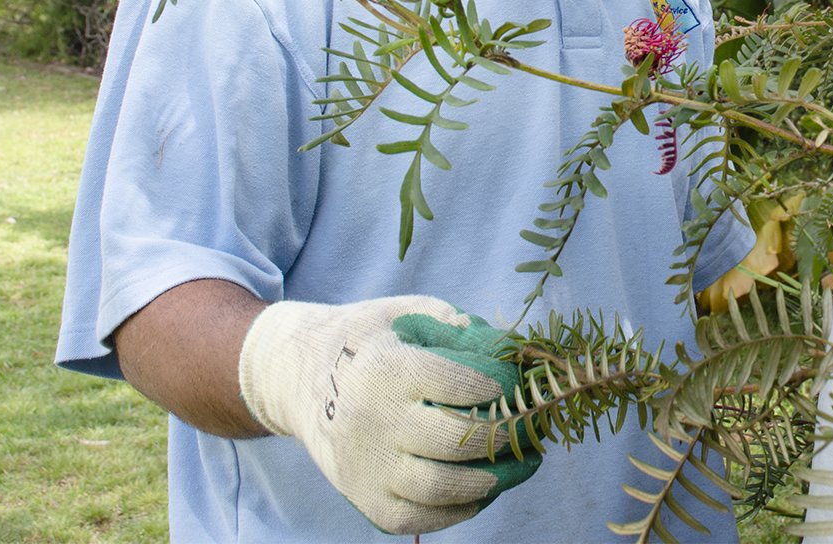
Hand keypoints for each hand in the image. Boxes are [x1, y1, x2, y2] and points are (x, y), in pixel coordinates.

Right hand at [237, 295, 539, 534]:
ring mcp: (365, 465)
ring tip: (520, 466)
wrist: (299, 377)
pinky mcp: (362, 498)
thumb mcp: (406, 313)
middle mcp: (372, 420)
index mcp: (386, 369)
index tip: (521, 386)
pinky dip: (458, 512)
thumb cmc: (368, 341)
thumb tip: (510, 353)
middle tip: (534, 430)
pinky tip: (483, 490)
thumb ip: (457, 327)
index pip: (458, 384)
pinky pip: (417, 519)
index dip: (500, 387)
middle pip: (455, 441)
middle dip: (506, 437)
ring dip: (492, 482)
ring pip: (439, 488)